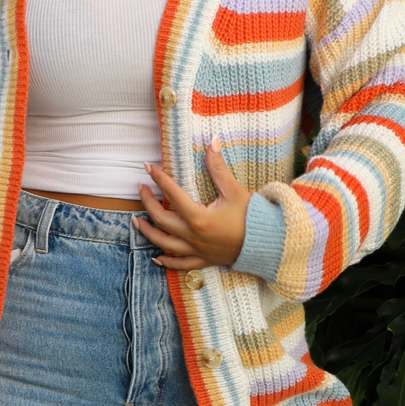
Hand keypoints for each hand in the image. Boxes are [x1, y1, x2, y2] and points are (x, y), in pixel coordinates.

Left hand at [135, 141, 249, 270]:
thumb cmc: (253, 217)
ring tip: (136, 221)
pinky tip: (157, 258)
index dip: (159, 179)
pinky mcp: (204, 260)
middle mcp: (193, 236)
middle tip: (141, 189)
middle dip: (148, 203)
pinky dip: (167, 261)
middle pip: (162, 219)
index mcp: (199, 218)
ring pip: (164, 243)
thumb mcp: (235, 190)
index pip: (172, 195)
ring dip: (148, 232)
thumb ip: (219, 168)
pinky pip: (181, 264)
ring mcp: (197, 250)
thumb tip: (212, 141)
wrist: (268, 244)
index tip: (148, 167)